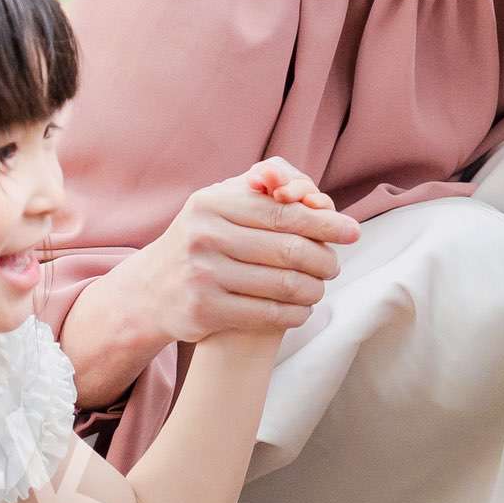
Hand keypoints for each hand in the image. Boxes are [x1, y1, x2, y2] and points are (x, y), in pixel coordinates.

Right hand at [111, 157, 361, 345]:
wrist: (150, 289)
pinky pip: (268, 315)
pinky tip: (302, 310)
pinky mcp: (204, 311)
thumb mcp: (221, 203)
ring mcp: (203, 275)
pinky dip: (295, 314)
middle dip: (324, 259)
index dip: (325, 222)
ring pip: (284, 285)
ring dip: (313, 289)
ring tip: (319, 288)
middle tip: (334, 266)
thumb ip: (267, 187)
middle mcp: (205, 236)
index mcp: (212, 203)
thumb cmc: (202, 238)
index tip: (353, 231)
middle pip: (290, 250)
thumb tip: (313, 192)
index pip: (284, 212)